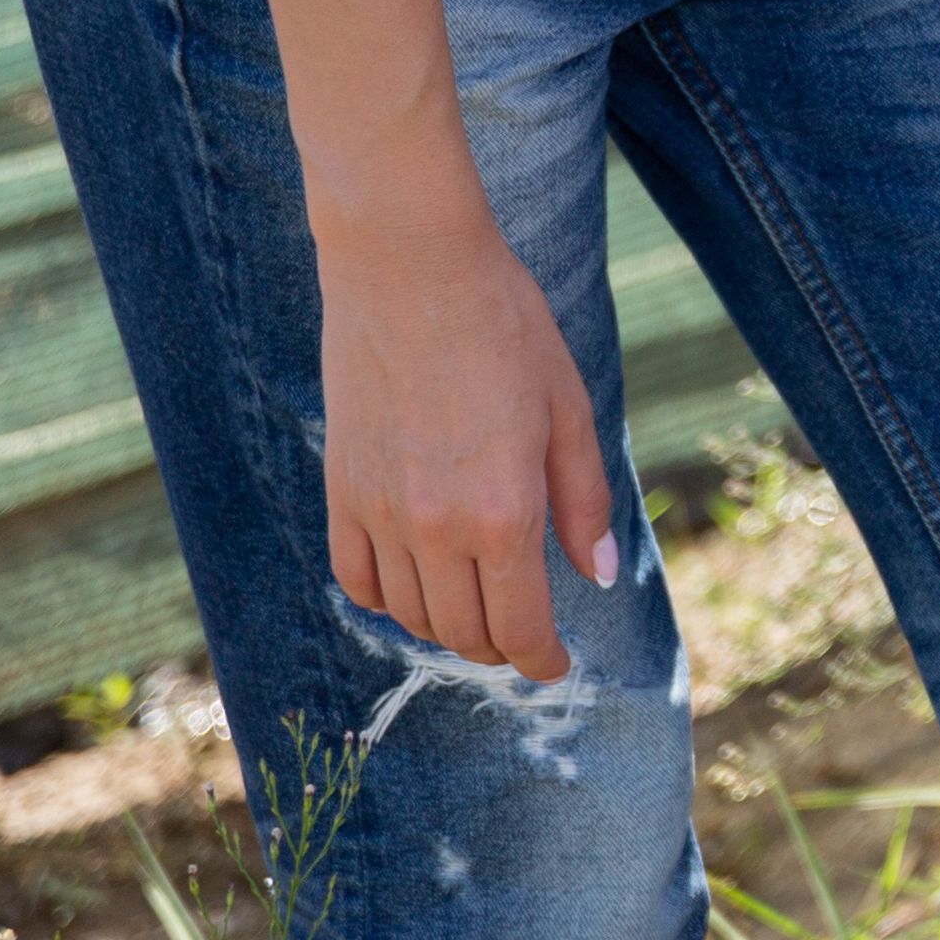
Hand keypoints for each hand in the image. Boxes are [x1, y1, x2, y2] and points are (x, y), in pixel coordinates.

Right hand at [316, 213, 614, 681]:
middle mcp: (434, 527)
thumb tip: (599, 574)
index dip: (541, 659)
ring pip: (411, 613)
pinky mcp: (341, 491)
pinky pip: (357, 578)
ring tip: (479, 608)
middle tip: (525, 635)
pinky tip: (417, 582)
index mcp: (502, 511)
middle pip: (464, 630)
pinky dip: (389, 597)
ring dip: (449, 626)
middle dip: (501, 646)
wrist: (411, 271)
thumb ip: (583, 501)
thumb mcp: (569, 410)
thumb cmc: (506, 329)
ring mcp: (379, 512)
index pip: (520, 625)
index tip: (556, 667)